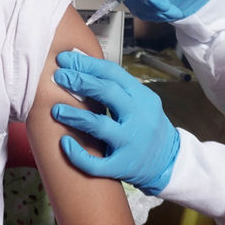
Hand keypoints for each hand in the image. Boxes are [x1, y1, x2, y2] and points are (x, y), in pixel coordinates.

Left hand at [51, 50, 179, 194]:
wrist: (169, 162)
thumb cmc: (148, 128)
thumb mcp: (141, 103)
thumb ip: (118, 89)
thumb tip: (83, 68)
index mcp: (142, 97)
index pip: (112, 73)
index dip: (86, 64)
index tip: (65, 59)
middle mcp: (139, 117)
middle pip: (107, 92)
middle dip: (79, 81)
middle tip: (58, 76)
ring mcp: (131, 143)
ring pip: (100, 126)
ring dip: (75, 115)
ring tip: (55, 109)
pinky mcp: (123, 166)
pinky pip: (96, 163)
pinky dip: (78, 154)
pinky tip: (64, 143)